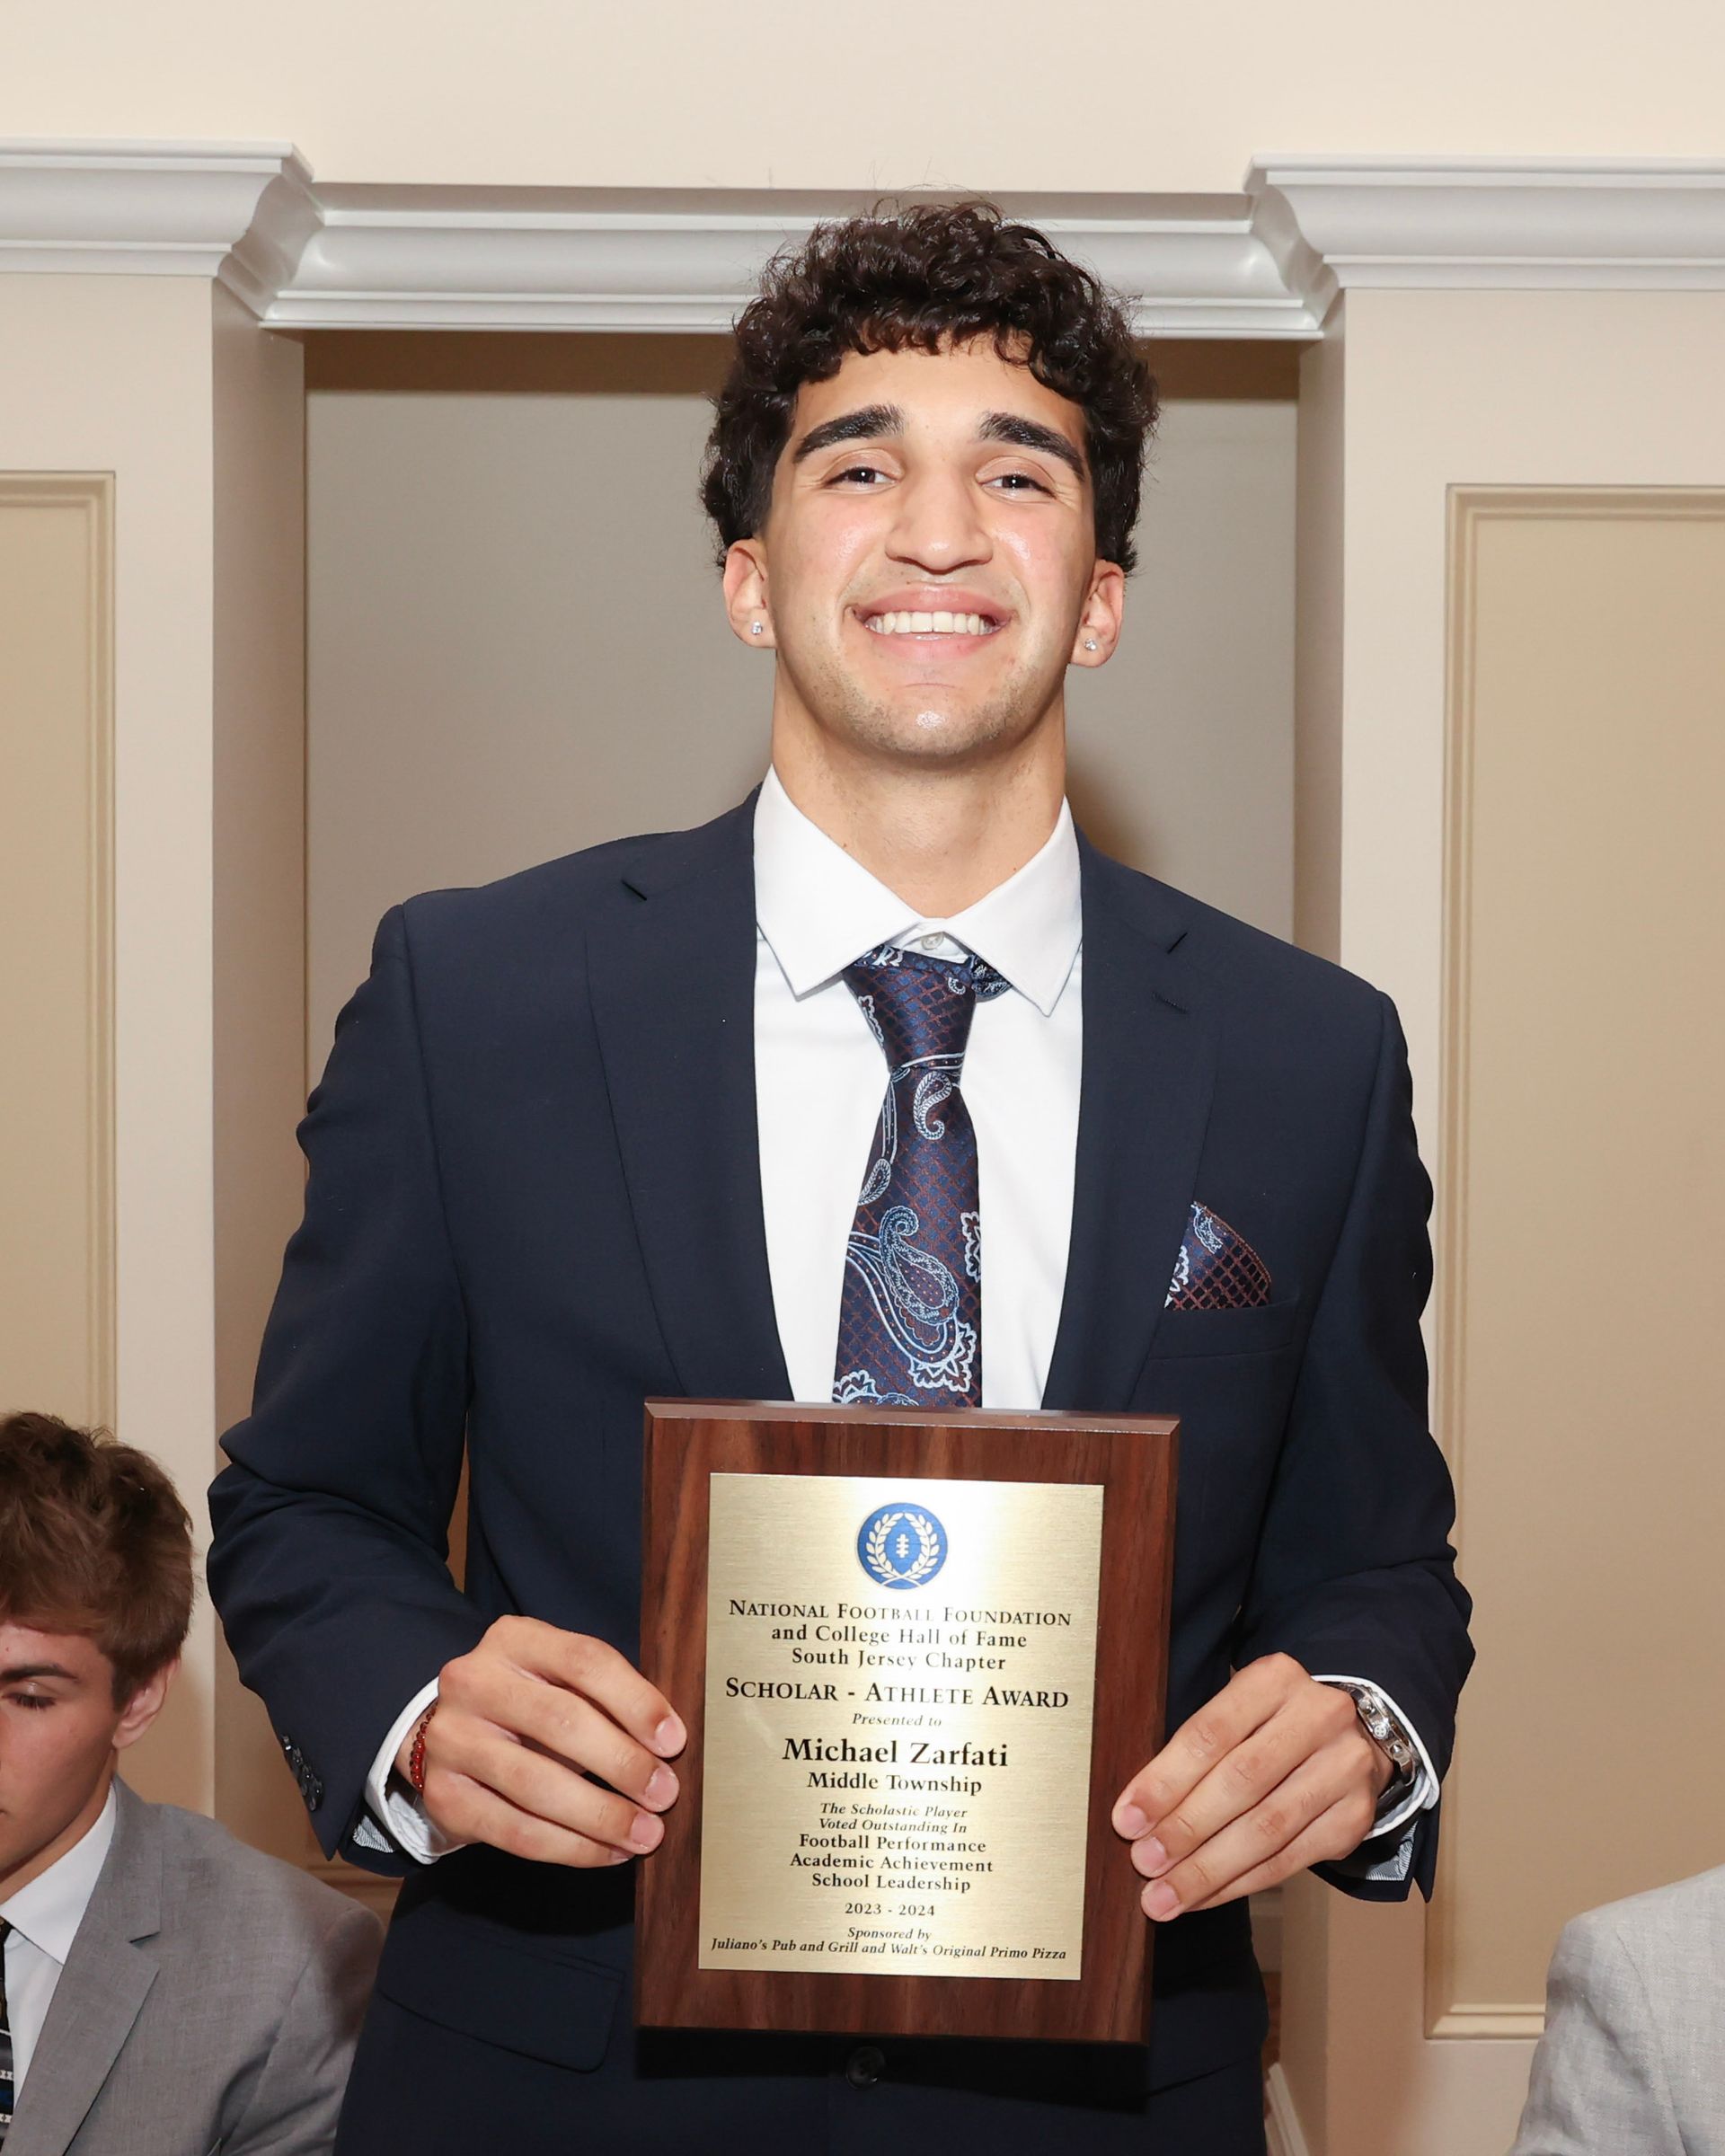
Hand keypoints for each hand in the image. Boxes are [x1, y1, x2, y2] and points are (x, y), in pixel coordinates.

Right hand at [399, 1615, 685, 1866]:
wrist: (449, 1739)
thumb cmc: (529, 1705)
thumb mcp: (559, 1680)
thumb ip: (607, 1698)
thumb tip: (670, 1744)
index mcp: (514, 1640)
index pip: (584, 1660)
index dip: (635, 1701)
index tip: (674, 1741)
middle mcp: (474, 1681)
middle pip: (561, 1721)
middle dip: (623, 1763)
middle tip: (665, 1795)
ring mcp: (451, 1739)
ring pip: (537, 1785)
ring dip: (601, 1816)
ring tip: (644, 1834)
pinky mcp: (444, 1797)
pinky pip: (516, 1832)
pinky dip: (571, 1848)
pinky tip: (607, 1853)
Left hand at [1110, 1653, 1392, 1920]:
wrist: (1350, 1739)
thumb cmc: (1269, 1727)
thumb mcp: (1236, 1713)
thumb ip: (1192, 1751)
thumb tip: (1135, 1813)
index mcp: (1275, 1679)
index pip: (1212, 1732)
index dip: (1166, 1780)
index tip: (1127, 1819)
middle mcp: (1318, 1716)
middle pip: (1241, 1782)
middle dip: (1185, 1828)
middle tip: (1144, 1863)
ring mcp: (1344, 1767)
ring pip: (1267, 1828)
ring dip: (1208, 1869)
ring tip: (1166, 1896)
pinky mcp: (1354, 1816)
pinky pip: (1289, 1859)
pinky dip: (1239, 1883)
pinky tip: (1205, 1896)